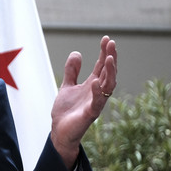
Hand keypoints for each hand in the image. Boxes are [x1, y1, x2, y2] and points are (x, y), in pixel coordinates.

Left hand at [50, 36, 116, 168]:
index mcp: (92, 85)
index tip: (106, 38)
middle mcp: (97, 92)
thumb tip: (77, 53)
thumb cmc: (66, 111)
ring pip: (108, 86)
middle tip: (111, 43)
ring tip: (109, 58)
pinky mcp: (90, 114)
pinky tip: (95, 82)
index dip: (104, 52)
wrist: (59, 131)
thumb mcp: (67, 86)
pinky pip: (97, 102)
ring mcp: (95, 102)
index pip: (101, 66)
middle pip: (108, 72)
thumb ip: (72, 71)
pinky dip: (97, 92)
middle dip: (111, 58)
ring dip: (110, 72)